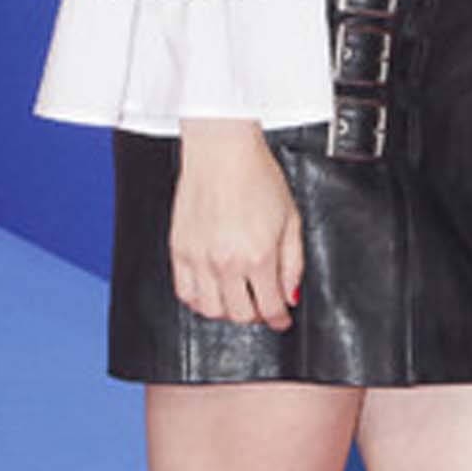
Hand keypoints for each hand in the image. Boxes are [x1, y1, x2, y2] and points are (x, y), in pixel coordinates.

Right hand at [170, 119, 303, 329]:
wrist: (222, 151)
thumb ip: (293, 262)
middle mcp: (227, 261)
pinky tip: (211, 292)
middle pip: (241, 314)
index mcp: (258, 255)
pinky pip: (185, 292)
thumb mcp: (290, 219)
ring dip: (228, 311)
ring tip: (237, 299)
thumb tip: (290, 294)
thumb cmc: (256, 176)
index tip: (281, 319)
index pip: (270, 306)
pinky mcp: (179, 250)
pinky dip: (199, 301)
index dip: (279, 318)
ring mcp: (199, 258)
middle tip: (262, 307)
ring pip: (211, 310)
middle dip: (257, 316)